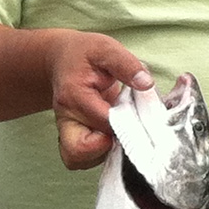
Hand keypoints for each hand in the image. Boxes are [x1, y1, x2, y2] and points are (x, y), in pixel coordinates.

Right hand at [48, 33, 149, 170]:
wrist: (62, 59)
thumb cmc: (85, 55)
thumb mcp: (106, 49)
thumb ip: (126, 65)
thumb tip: (145, 84)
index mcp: (75, 96)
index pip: (104, 122)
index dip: (127, 124)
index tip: (143, 117)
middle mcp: (67, 118)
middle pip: (82, 150)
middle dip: (111, 146)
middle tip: (131, 129)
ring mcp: (67, 131)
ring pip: (79, 159)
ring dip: (105, 153)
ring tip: (124, 133)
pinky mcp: (73, 138)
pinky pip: (81, 159)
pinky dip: (99, 155)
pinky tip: (115, 138)